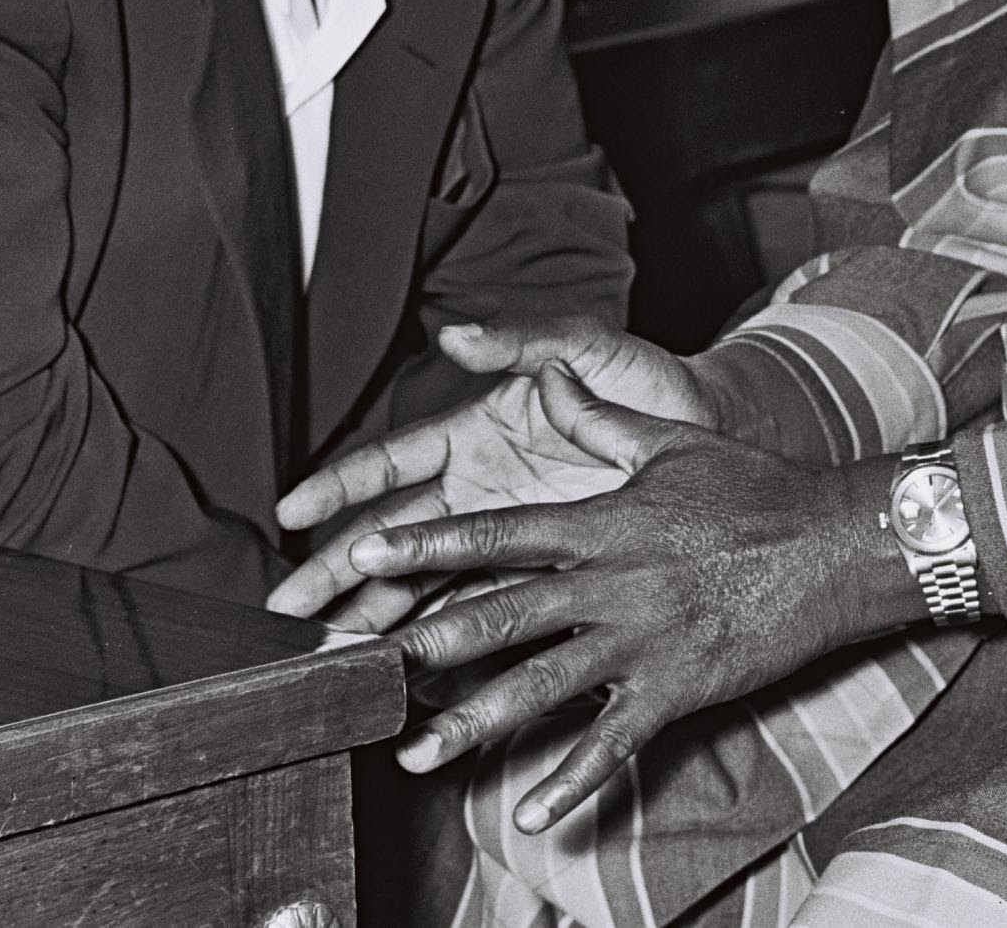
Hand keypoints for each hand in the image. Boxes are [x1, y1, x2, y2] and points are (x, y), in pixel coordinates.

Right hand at [266, 319, 714, 627]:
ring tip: (332, 656)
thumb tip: (455, 332)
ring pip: (422, 584)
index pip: (392, 462)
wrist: (718, 436)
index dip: (340, 486)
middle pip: (390, 535)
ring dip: (375, 619)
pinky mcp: (540, 579)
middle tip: (287, 611)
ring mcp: (504, 539)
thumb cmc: (651, 385)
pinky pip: (478, 613)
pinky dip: (441, 644)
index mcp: (474, 432)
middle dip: (334, 572)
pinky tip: (407, 673)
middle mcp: (477, 489)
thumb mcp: (589, 351)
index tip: (293, 513)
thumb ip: (523, 343)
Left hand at [352, 363, 926, 834]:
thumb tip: (545, 373)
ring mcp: (641, 640)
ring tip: (418, 754)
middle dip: (426, 643)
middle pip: (501, 615)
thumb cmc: (754, 487)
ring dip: (474, 725)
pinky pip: (614, 741)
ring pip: (541, 686)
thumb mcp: (670, 442)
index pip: (495, 532)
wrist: (833, 543)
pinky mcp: (676, 687)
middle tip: (365, 667)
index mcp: (600, 522)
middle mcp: (610, 582)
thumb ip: (596, 418)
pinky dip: (573, 780)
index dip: (425, 544)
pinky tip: (535, 813)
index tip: (362, 553)